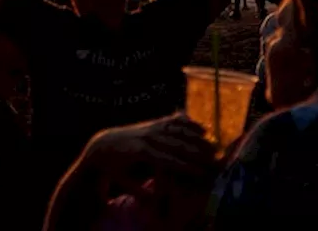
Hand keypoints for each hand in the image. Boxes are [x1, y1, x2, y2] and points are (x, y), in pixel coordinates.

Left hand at [78, 114, 217, 184]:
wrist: (103, 144)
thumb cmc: (113, 167)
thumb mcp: (121, 180)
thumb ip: (137, 189)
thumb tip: (153, 197)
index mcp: (138, 151)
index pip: (166, 159)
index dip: (184, 166)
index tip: (201, 172)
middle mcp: (145, 136)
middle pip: (175, 143)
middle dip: (196, 151)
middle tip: (215, 160)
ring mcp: (149, 127)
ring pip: (176, 130)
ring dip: (197, 137)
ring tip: (214, 146)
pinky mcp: (152, 123)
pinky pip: (172, 120)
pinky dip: (188, 123)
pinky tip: (203, 129)